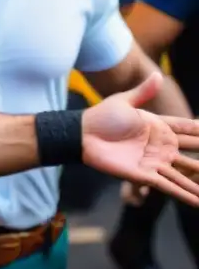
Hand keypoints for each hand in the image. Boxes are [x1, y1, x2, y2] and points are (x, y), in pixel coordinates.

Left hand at [83, 73, 198, 205]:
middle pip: (194, 152)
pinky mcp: (145, 175)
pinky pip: (170, 186)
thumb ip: (143, 91)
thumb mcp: (124, 101)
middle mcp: (162, 147)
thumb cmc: (101, 117)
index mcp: (159, 128)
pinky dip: (186, 195)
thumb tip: (157, 73)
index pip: (189, 129)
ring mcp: (155, 162)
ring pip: (186, 173)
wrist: (82, 134)